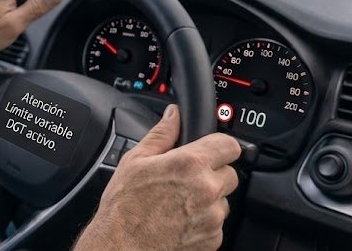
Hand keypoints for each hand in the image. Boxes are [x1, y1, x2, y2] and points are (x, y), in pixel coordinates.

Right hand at [75, 105, 241, 250]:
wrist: (121, 246)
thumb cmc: (124, 206)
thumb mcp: (135, 160)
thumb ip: (161, 134)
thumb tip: (173, 115)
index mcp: (190, 164)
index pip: (229, 145)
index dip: (219, 145)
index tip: (211, 149)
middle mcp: (206, 190)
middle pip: (230, 173)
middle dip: (212, 173)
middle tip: (186, 178)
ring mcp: (212, 218)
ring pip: (224, 200)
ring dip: (209, 199)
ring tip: (179, 202)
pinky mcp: (213, 239)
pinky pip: (217, 224)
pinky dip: (204, 221)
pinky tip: (180, 219)